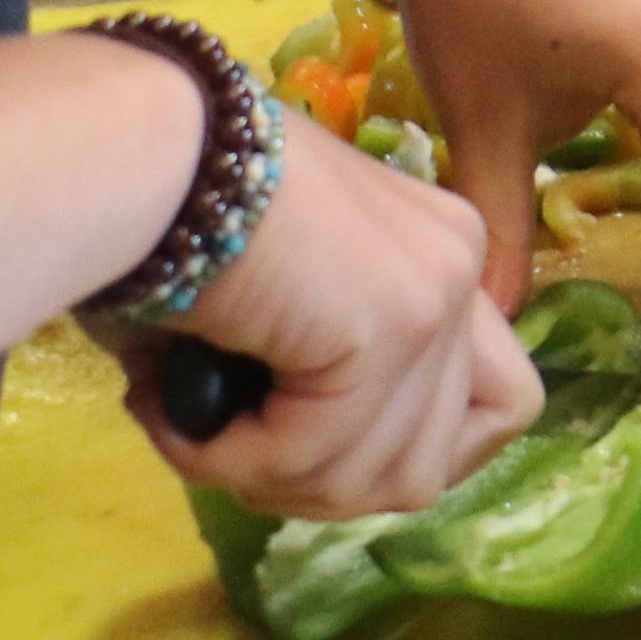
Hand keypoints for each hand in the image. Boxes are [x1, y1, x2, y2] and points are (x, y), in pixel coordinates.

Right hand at [122, 119, 541, 519]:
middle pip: (438, 462)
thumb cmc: (171, 219)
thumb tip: (304, 475)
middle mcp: (458, 264)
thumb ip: (325, 384)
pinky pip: (314, 454)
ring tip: (190, 425)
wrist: (139, 152)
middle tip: (231, 449)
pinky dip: (231, 460)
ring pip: (379, 479)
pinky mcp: (391, 322)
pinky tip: (174, 414)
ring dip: (268, 479)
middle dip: (323, 487)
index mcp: (442, 253)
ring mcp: (436, 292)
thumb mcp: (279, 311)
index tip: (314, 451)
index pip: (501, 404)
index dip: (407, 455)